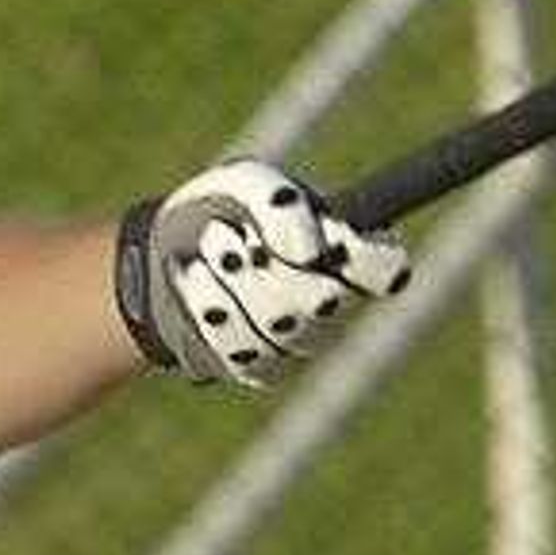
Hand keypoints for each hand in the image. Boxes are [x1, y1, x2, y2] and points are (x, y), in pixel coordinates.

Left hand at [112, 157, 412, 388]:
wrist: (169, 256)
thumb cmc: (223, 211)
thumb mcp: (247, 186)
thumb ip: (283, 206)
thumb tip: (314, 254)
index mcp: (350, 254)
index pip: (385, 269)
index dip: (363, 259)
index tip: (322, 239)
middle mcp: (335, 305)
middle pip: (326, 301)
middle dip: (276, 269)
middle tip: (241, 238)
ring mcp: (301, 342)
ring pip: (285, 329)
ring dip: (240, 285)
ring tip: (210, 249)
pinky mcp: (262, 368)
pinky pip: (248, 351)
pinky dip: (217, 314)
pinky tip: (197, 283)